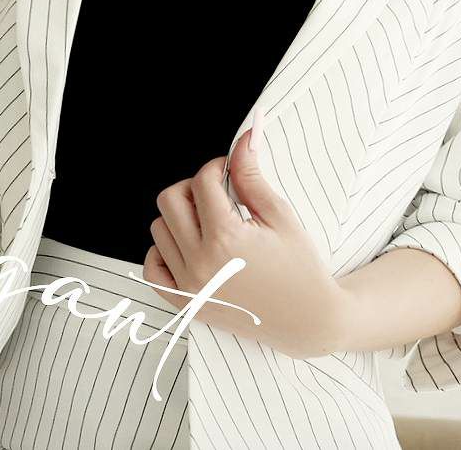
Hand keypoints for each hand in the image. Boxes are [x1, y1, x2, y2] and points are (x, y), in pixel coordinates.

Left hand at [143, 126, 348, 358]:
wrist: (308, 319)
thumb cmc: (300, 266)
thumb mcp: (279, 215)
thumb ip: (251, 176)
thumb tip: (242, 140)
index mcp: (226, 238)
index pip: (202, 182)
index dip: (216, 167)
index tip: (229, 170)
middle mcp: (200, 263)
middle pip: (170, 200)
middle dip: (193, 187)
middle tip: (218, 194)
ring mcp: (189, 286)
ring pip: (159, 230)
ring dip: (180, 217)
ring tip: (210, 222)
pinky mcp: (186, 304)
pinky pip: (152, 268)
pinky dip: (164, 251)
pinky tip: (189, 245)